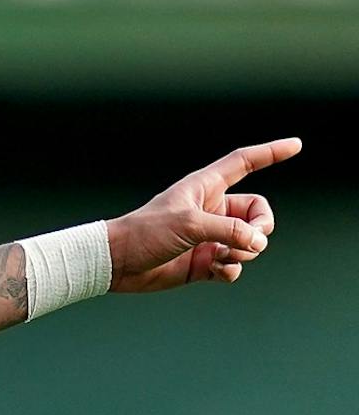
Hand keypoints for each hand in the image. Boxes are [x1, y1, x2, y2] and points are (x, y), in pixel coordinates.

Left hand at [108, 138, 300, 292]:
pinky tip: (212, 270)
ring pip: (249, 243)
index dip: (270, 153)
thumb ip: (230, 231)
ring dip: (243, 253)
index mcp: (205, 187)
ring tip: (219, 256)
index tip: (296, 144)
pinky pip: (234, 265)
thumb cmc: (146, 233)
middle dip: (261, 229)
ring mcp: (209, 237)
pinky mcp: (204, 261)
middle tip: (248, 242)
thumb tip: (259, 243)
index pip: (244, 163)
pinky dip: (230, 269)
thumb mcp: (190, 224)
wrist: (118, 263)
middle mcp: (211, 210)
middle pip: (258, 213)